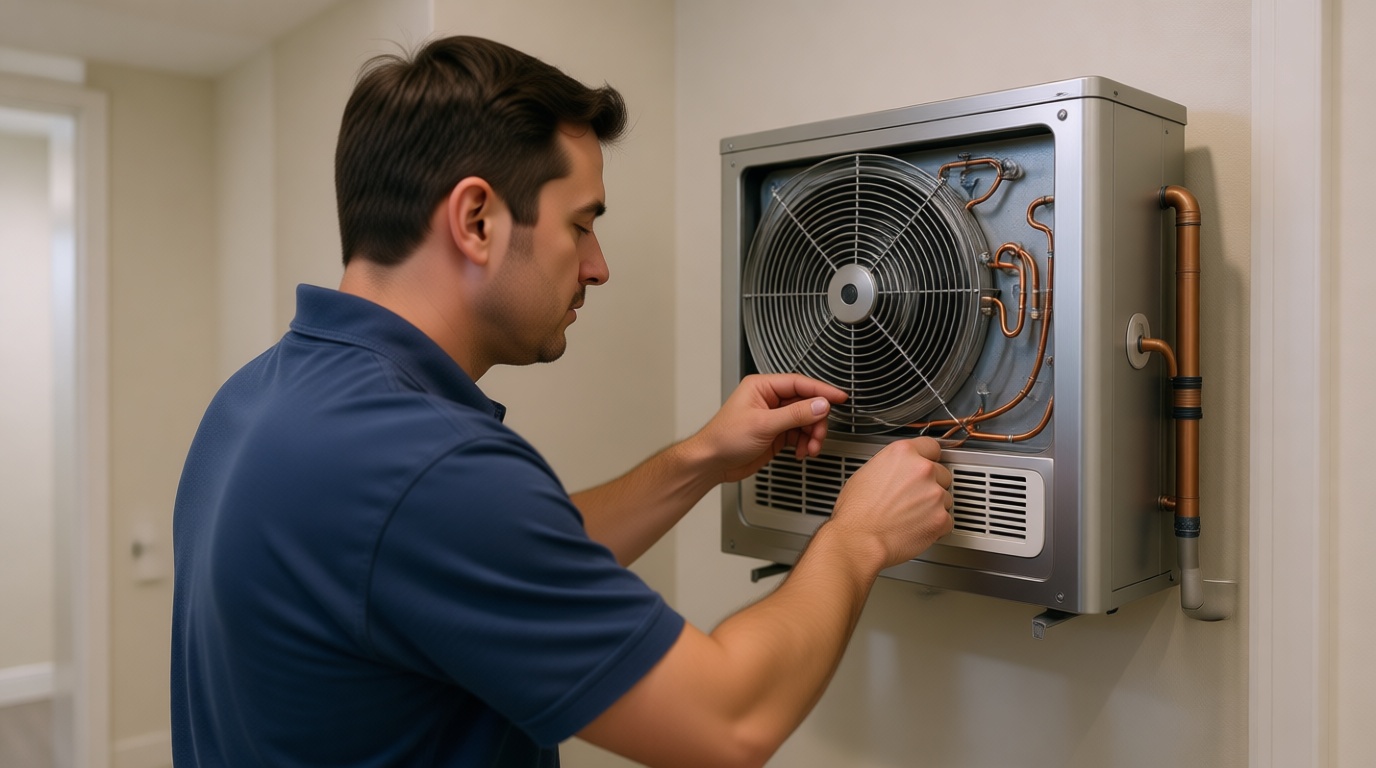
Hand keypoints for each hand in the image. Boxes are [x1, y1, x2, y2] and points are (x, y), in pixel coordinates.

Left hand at [691, 374, 847, 483]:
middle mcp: (769, 400)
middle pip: (806, 404)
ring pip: (805, 421)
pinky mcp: (776, 434)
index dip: (821, 390)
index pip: (799, 383)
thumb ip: (795, 414)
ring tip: (810, 449)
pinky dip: (804, 444)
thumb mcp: (763, 424)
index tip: (839, 397)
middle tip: (818, 435)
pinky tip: (801, 453)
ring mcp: (773, 418)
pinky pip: (799, 435)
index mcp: (762, 387)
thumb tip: (820, 405)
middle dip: (815, 421)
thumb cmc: (724, 439)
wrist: (712, 463)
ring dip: (811, 436)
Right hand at [826, 437, 954, 569]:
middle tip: (912, 498)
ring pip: (945, 498)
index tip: (927, 465)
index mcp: (902, 453)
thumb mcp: (866, 473)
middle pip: (941, 473)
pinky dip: (936, 527)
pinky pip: (947, 521)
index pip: (931, 446)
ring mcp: (934, 494)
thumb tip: (898, 471)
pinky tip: (916, 527)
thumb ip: (891, 466)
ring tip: (910, 516)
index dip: (928, 458)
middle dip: (930, 485)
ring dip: (933, 507)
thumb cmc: (856, 512)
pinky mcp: (941, 518)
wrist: (858, 540)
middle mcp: (922, 469)